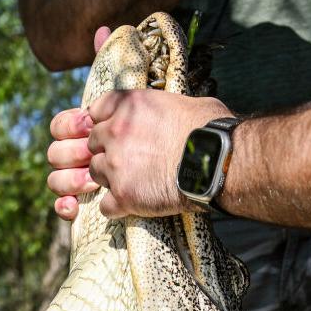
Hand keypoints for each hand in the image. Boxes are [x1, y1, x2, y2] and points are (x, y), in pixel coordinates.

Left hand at [46, 59, 232, 219]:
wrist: (218, 161)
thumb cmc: (211, 129)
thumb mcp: (185, 102)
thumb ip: (160, 107)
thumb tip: (171, 112)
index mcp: (129, 105)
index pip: (96, 110)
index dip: (105, 123)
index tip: (117, 132)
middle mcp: (115, 132)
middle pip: (93, 144)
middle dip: (107, 151)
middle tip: (129, 160)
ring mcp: (115, 165)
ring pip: (94, 173)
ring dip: (110, 179)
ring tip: (134, 183)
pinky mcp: (123, 195)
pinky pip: (105, 206)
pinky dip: (117, 207)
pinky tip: (133, 205)